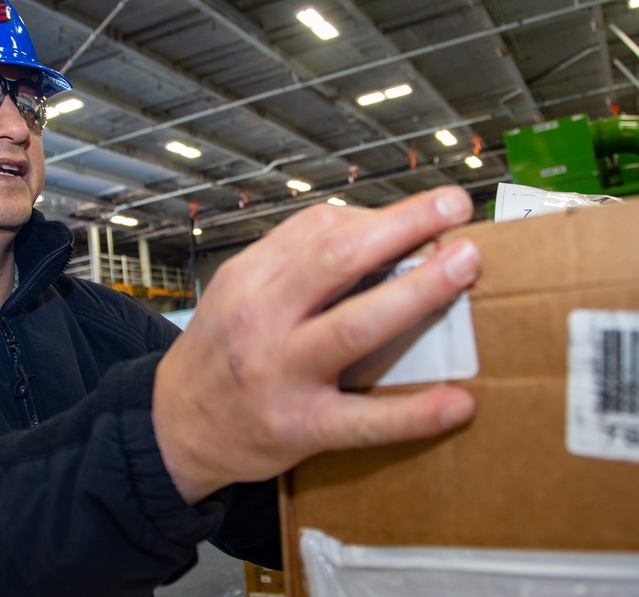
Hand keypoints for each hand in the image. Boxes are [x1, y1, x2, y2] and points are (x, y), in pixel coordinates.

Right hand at [153, 186, 480, 503]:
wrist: (174, 426)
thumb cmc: (218, 354)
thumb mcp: (238, 294)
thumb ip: (294, 266)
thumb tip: (376, 236)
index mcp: (249, 279)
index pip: (318, 228)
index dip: (381, 213)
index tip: (427, 210)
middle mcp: (261, 319)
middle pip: (338, 258)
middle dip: (405, 226)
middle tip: (455, 210)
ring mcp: (280, 374)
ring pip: (356, 326)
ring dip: (418, 292)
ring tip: (464, 268)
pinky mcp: (298, 428)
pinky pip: (363, 421)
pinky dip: (414, 413)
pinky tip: (457, 401)